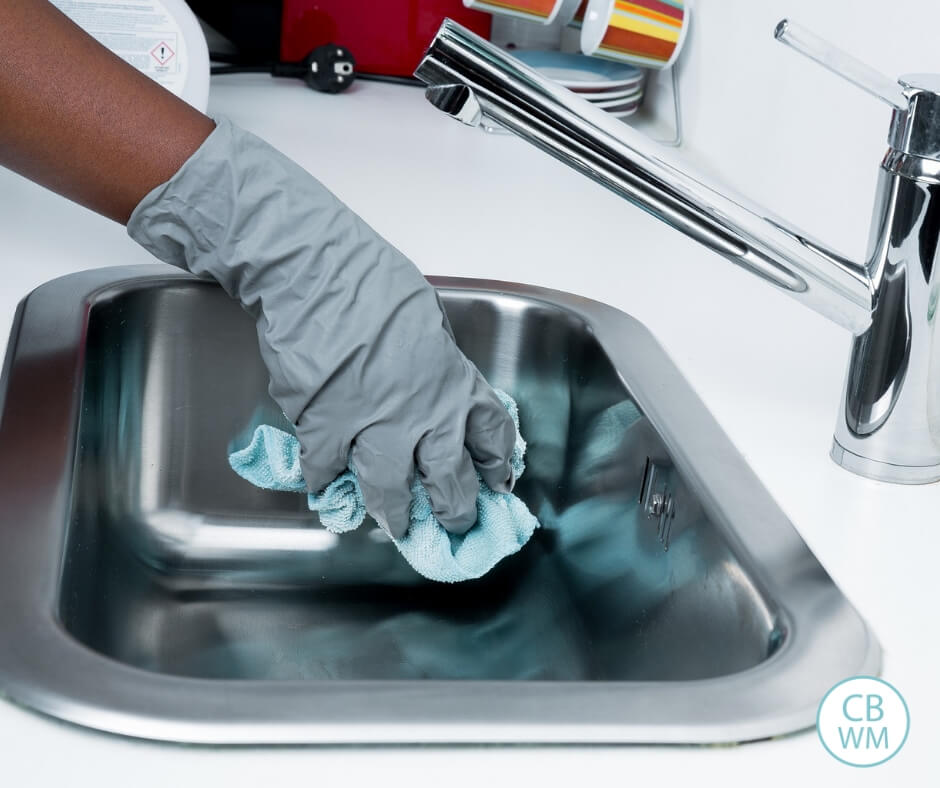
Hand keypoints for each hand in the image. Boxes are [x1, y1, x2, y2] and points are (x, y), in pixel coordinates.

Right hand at [127, 118, 515, 536]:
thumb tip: (431, 383)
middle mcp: (423, 416)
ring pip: (390, 492)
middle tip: (454, 524)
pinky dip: (326, 483)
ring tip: (394, 523)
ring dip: (392, 513)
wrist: (317, 275)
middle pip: (449, 481)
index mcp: (453, 384)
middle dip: (454, 511)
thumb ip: (435, 364)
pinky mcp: (325, 431)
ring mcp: (374, 428)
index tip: (496, 481)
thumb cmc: (373, 284)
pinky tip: (326, 489)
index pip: (490, 436)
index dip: (494, 465)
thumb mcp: (427, 323)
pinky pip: (327, 472)